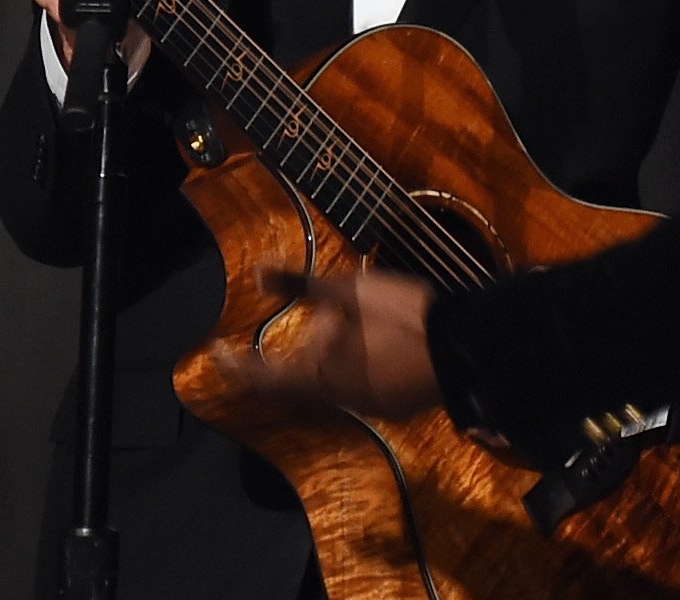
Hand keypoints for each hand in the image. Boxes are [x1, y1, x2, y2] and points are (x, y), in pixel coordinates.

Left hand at [214, 270, 440, 418]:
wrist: (462, 348)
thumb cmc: (399, 315)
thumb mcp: (346, 289)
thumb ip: (299, 284)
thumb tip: (256, 272)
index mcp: (316, 373)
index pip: (259, 376)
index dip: (233, 365)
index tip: (217, 352)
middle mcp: (336, 399)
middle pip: (296, 385)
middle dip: (285, 361)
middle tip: (288, 333)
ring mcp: (369, 408)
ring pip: (331, 388)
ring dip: (323, 365)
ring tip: (335, 333)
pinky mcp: (396, 408)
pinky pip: (361, 391)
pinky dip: (353, 370)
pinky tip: (372, 349)